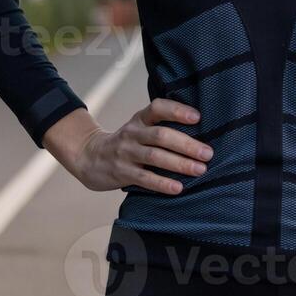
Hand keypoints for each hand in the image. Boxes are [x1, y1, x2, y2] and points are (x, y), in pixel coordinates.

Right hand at [69, 99, 212, 195]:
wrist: (88, 157)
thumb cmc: (126, 142)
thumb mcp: (139, 127)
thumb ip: (161, 126)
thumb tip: (201, 133)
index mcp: (140, 119)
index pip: (158, 108)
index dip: (177, 111)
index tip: (197, 117)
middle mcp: (132, 133)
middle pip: (161, 136)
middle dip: (187, 145)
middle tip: (208, 153)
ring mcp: (125, 153)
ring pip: (155, 157)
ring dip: (180, 164)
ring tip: (200, 170)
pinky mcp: (121, 172)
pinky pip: (144, 178)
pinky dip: (162, 183)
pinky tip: (178, 187)